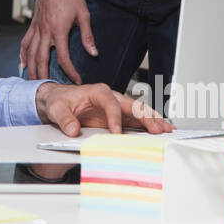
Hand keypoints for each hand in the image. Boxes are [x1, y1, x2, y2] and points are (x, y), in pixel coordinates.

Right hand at [20, 0, 95, 82]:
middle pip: (41, 60)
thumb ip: (87, 36)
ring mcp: (36, 29)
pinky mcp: (32, 26)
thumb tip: (93, 53)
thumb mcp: (83, 15)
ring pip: (30, 54)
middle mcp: (45, 32)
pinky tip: (23, 64)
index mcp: (58, 31)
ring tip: (32, 82)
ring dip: (31, 69)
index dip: (70, 71)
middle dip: (44, 76)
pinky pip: (25, 43)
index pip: (63, 58)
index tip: (76, 79)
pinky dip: (23, 55)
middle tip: (48, 89)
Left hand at [36, 82, 172, 135]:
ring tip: (167, 130)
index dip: (115, 118)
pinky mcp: (119, 117)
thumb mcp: (57, 109)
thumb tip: (73, 130)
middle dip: (146, 117)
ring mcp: (117, 107)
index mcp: (98, 91)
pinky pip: (137, 121)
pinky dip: (149, 125)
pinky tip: (160, 130)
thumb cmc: (60, 100)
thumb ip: (65, 119)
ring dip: (153, 121)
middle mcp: (112, 97)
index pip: (111, 104)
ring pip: (139, 112)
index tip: (116, 132)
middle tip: (157, 129)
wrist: (59, 100)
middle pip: (133, 106)